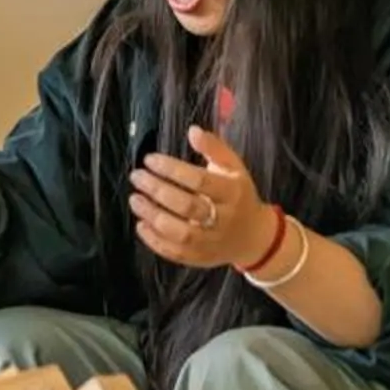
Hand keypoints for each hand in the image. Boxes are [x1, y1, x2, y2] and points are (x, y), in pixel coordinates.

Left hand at [131, 125, 274, 269]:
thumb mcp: (234, 167)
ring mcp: (213, 241)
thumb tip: (192, 130)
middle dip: (158, 190)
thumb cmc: (239, 196)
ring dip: (153, 216)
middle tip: (137, 177)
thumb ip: (214, 148)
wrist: (254, 237)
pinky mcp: (201, 258)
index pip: (200, 181)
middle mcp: (224, 219)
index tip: (150, 159)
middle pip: (188, 207)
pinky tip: (141, 224)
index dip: (172, 169)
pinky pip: (176, 253)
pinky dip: (155, 240)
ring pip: (181, 233)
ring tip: (135, 199)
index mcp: (233, 193)